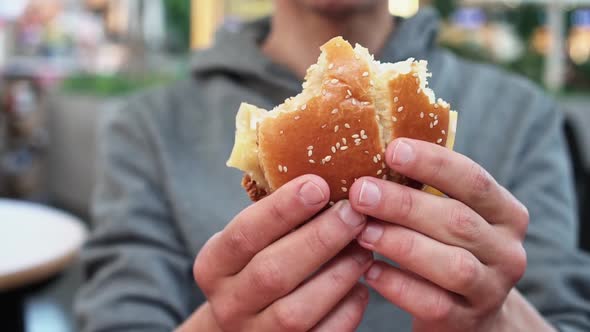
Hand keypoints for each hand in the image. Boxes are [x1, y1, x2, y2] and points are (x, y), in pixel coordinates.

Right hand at [191, 175, 371, 331]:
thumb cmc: (255, 267)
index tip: (318, 184)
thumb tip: (325, 170)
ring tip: (365, 246)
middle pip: (273, 273)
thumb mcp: (249, 241)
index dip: (281, 209)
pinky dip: (347, 309)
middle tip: (355, 212)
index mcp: (213, 266)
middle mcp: (228, 304)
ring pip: (297, 310)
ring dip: (338, 274)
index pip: (243, 234)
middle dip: (319, 239)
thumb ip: (273, 215)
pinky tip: (362, 285)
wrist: (244, 327)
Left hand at [349, 138, 552, 331]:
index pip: (474, 180)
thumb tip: (370, 153)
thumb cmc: (447, 247)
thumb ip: (424, 189)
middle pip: (457, 220)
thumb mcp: (447, 214)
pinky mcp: (468, 321)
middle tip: (360, 192)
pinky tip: (369, 271)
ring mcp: (492, 289)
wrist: (469, 311)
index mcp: (506, 212)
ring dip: (401, 243)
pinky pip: (433, 303)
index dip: (433, 163)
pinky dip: (398, 285)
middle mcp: (507, 250)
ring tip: (362, 231)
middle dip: (404, 204)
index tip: (392, 150)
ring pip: (452, 264)